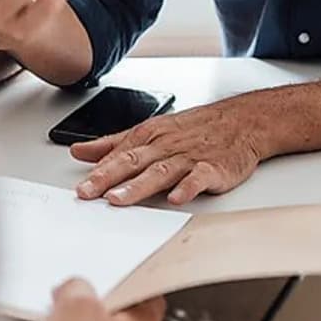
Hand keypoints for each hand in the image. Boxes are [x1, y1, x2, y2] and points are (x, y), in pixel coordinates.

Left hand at [70, 95, 269, 205]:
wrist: (241, 122)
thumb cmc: (194, 129)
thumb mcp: (150, 130)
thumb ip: (113, 143)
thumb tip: (79, 151)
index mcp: (149, 136)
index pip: (119, 155)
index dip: (98, 172)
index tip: (80, 189)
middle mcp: (166, 146)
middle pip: (133, 162)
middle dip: (109, 178)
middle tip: (89, 194)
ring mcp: (189, 157)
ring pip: (160, 171)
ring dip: (139, 185)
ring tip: (119, 199)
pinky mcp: (213, 168)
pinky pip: (199, 178)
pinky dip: (187, 187)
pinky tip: (176, 198)